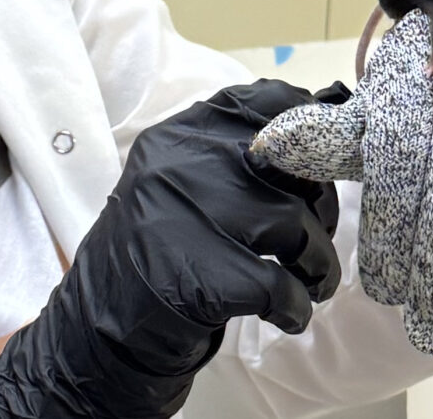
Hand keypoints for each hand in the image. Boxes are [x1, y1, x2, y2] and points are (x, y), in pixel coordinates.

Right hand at [0, 80, 341, 418]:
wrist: (101, 329)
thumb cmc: (160, 251)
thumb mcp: (182, 183)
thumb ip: (239, 153)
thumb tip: (331, 112)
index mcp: (178, 136)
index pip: (266, 103)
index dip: (307, 134)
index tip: (312, 173)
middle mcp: (179, 166)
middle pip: (293, 167)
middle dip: (321, 207)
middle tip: (308, 241)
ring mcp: (186, 220)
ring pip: (296, 227)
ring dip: (318, 263)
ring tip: (308, 282)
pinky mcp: (199, 279)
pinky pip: (283, 288)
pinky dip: (297, 307)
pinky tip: (285, 315)